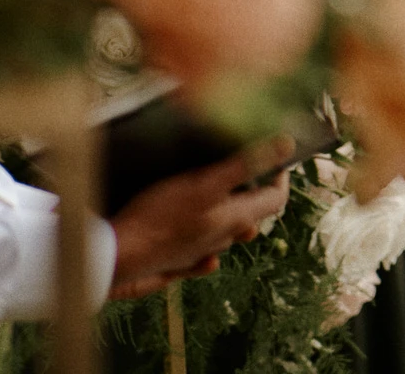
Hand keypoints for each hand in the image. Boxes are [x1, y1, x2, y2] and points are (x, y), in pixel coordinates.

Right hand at [107, 136, 294, 299]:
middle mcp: (224, 238)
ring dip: (229, 206)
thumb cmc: (159, 217)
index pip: (276, 199)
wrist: (119, 254)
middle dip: (253, 188)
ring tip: (214, 183)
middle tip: (241, 163)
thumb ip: (244, 165)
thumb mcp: (204, 184)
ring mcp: (202, 252)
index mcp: (236, 219)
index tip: (274, 156)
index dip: (280, 176)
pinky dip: (209, 233)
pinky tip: (197, 220)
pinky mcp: (180, 260)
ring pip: (228, 228)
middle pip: (252, 213)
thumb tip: (285, 145)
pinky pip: (204, 249)